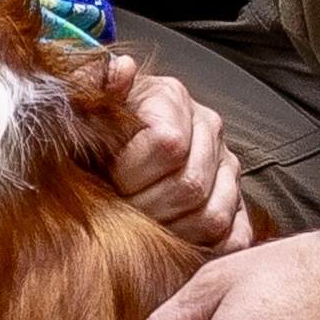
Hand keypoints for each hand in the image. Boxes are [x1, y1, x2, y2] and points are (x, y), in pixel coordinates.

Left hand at [61, 49, 252, 263]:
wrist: (104, 162)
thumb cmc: (90, 141)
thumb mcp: (81, 113)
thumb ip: (92, 88)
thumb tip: (121, 69)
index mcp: (172, 99)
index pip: (168, 145)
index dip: (132, 175)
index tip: (109, 180)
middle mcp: (208, 128)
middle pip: (190, 186)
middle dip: (147, 209)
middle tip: (121, 212)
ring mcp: (226, 168)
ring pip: (213, 216)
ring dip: (172, 232)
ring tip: (143, 226)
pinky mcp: (238, 205)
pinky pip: (233, 239)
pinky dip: (203, 249)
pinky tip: (173, 242)